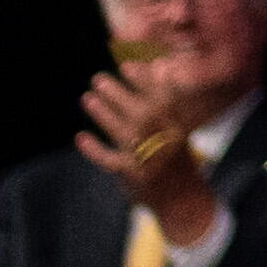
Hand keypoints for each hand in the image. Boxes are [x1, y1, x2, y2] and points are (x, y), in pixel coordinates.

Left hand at [74, 67, 218, 248]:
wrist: (185, 200)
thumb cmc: (177, 160)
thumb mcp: (178, 129)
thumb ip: (168, 101)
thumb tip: (158, 66)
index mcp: (177, 126)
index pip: (162, 96)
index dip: (144, 80)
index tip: (126, 65)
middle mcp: (164, 139)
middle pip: (140, 111)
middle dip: (119, 93)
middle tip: (98, 79)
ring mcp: (147, 157)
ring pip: (124, 132)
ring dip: (104, 114)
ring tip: (88, 98)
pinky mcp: (131, 174)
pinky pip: (110, 159)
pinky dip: (94, 149)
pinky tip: (81, 137)